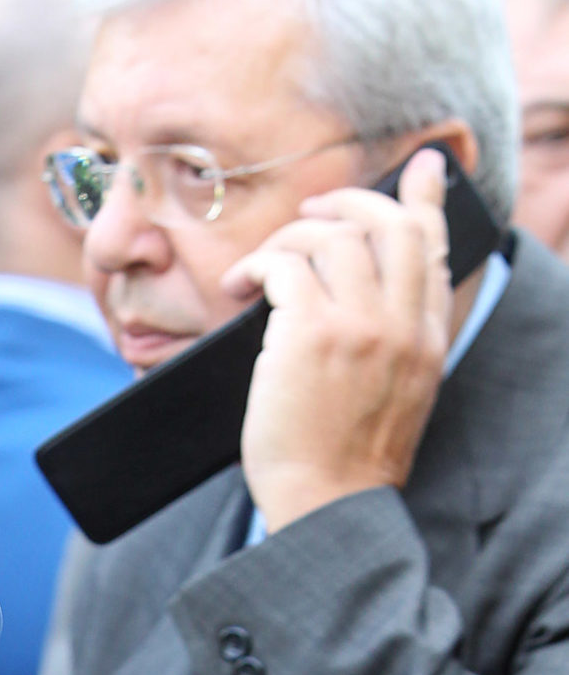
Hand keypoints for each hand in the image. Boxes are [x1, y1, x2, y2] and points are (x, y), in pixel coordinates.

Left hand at [226, 147, 454, 532]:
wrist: (327, 505)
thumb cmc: (344, 461)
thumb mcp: (396, 397)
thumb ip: (395, 342)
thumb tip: (369, 301)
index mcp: (425, 338)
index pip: (433, 246)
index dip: (423, 199)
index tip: (418, 168)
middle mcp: (400, 323)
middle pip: (388, 223)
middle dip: (348, 202)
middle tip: (311, 212)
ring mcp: (359, 324)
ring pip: (333, 235)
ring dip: (291, 238)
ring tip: (263, 268)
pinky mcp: (310, 333)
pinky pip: (285, 264)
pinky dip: (259, 264)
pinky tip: (242, 287)